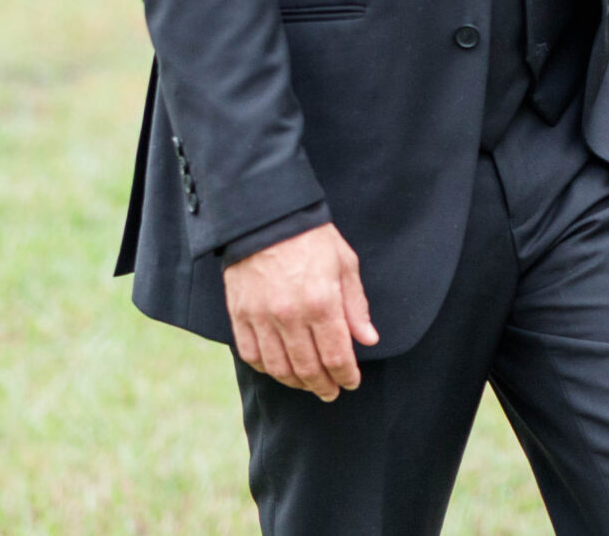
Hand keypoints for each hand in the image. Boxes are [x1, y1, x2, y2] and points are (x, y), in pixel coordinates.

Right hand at [224, 222, 379, 400]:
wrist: (266, 217)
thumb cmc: (312, 237)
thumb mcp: (345, 264)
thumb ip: (356, 306)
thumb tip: (368, 340)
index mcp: (321, 303)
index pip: (336, 357)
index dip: (346, 376)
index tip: (351, 383)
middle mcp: (290, 316)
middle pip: (308, 369)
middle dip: (323, 386)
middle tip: (331, 392)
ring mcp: (261, 317)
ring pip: (279, 368)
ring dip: (296, 382)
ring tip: (308, 384)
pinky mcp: (240, 315)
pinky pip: (252, 355)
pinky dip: (267, 368)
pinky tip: (279, 369)